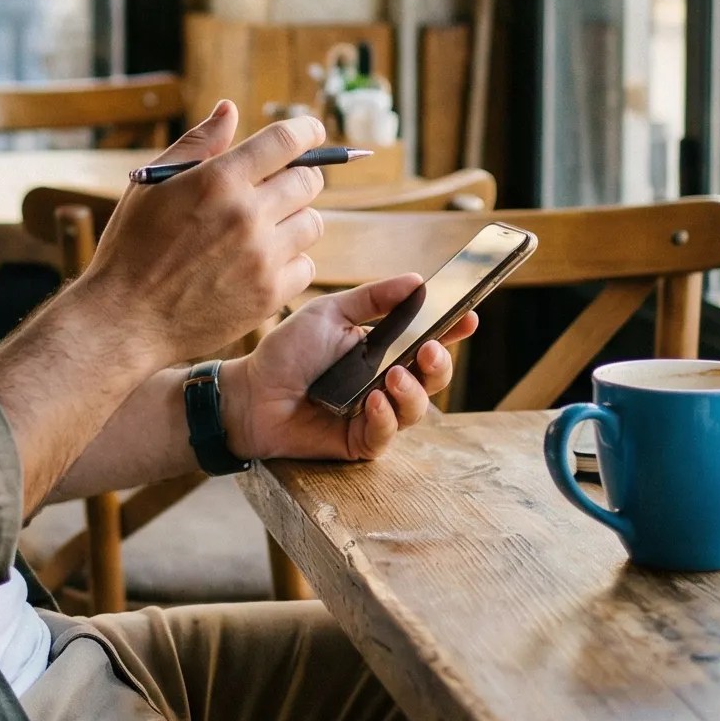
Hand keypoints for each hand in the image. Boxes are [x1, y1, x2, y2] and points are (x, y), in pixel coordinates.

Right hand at [68, 102, 326, 369]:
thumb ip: (197, 143)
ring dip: (295, 221)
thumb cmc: (132, 245)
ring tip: (264, 231)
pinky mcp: (270, 295)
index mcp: (219, 180)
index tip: (314, 131)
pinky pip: (306, 266)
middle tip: (280, 188)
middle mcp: (247, 214)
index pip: (286, 140)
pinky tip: (259, 266)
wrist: (124, 319)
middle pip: (309, 181)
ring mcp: (262, 257)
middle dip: (300, 178)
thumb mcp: (153, 184)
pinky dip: (289, 263)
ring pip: (313, 224)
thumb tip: (230, 109)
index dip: (307, 129)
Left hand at [222, 276, 474, 462]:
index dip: (451, 330)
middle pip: (433, 379)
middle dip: (440, 365)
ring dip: (412, 393)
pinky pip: (386, 435)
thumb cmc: (287, 352)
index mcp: (383, 349)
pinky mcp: (358, 441)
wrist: (251, 392)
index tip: (468, 316)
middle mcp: (385, 382)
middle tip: (430, 349)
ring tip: (394, 377)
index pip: (428, 339)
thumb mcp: (330, 313)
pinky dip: (385, 418)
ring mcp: (375, 414)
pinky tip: (372, 402)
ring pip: (417, 410)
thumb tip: (417, 279)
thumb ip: (373, 298)